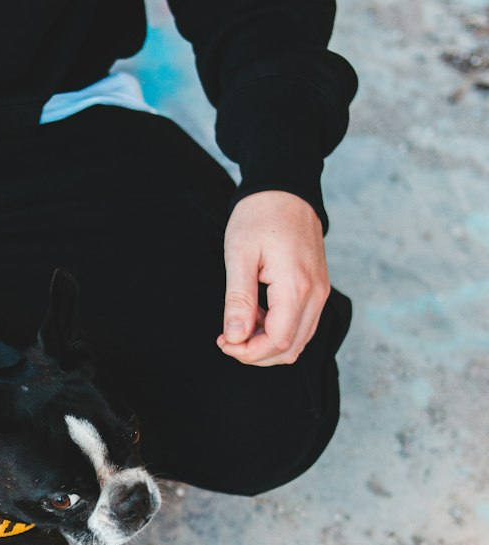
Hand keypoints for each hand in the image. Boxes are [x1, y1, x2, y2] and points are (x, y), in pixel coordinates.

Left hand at [216, 190, 329, 366]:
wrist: (285, 190)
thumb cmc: (259, 217)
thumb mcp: (239, 256)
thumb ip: (239, 300)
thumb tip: (235, 337)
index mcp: (296, 286)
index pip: (277, 341)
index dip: (248, 352)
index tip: (223, 342)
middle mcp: (316, 294)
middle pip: (290, 348)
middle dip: (256, 354)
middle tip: (227, 338)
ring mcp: (320, 292)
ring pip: (298, 341)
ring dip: (266, 344)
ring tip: (239, 325)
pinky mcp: (317, 288)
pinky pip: (301, 324)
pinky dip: (278, 330)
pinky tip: (256, 314)